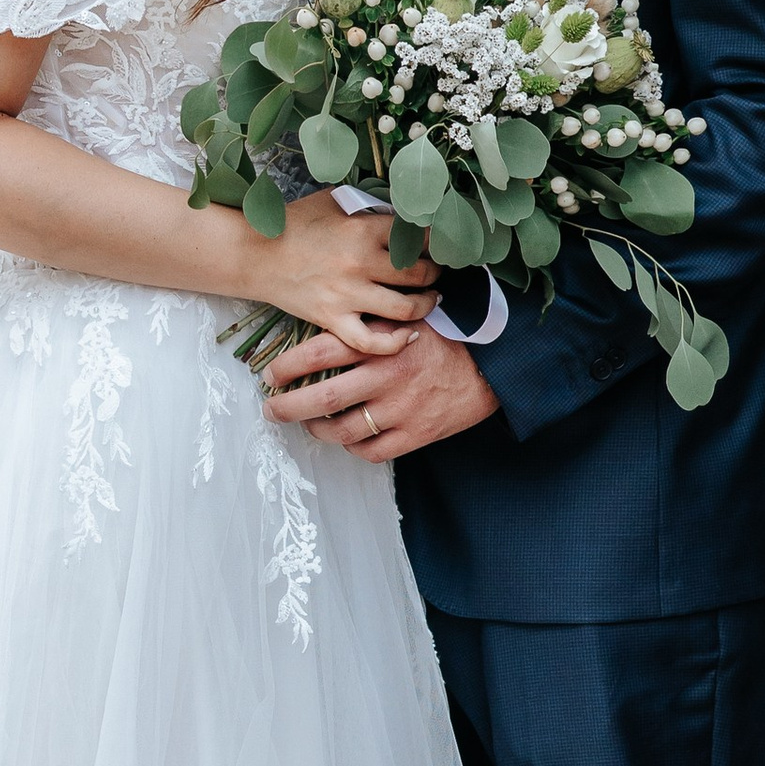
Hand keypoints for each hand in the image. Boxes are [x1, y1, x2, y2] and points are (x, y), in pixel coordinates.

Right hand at [253, 196, 440, 362]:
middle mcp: (359, 263)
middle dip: (435, 272)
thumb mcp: (332, 202)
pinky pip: (372, 341)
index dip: (434, 241)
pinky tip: (409, 335)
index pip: (416, 237)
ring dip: (427, 304)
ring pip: (406, 308)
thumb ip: (366, 205)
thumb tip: (399, 208)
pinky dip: (396, 342)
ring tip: (430, 298)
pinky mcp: (332, 320)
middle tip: (436, 271)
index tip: (437, 244)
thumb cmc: (292, 224)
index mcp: (362, 229)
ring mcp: (347, 295)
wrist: (254, 254)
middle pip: (418, 273)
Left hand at [261, 322, 500, 463]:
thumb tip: (325, 317)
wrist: (495, 363)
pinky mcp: (417, 434)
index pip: (319, 353)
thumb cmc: (446, 334)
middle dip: (287, 407)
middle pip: (322, 398)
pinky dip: (352, 448)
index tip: (269, 374)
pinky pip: (372, 451)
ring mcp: (402, 409)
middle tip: (271, 408)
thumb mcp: (407, 314)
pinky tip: (347, 439)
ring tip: (307, 425)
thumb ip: (370, 319)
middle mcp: (388, 375)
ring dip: (316, 430)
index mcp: (382, 341)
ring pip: (343, 430)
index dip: (286, 367)